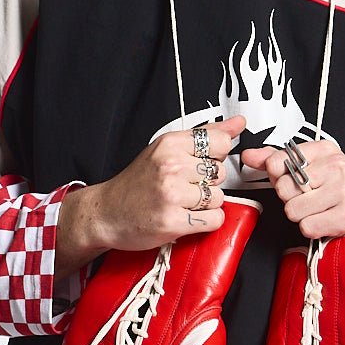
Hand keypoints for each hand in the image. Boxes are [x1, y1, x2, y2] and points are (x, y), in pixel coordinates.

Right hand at [56, 116, 245, 279]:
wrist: (106, 212)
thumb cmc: (137, 182)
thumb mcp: (167, 149)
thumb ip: (206, 135)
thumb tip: (238, 122)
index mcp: (170, 144)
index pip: (221, 142)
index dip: (216, 157)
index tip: (200, 164)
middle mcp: (171, 166)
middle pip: (221, 173)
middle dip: (208, 183)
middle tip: (184, 187)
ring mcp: (172, 194)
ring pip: (219, 197)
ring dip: (206, 205)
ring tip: (183, 203)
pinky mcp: (174, 221)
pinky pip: (214, 219)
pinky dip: (205, 222)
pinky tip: (186, 216)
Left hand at [241, 140, 344, 249]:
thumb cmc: (340, 196)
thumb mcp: (311, 172)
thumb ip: (278, 162)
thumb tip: (249, 155)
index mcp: (325, 150)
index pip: (277, 162)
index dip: (280, 179)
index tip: (298, 183)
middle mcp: (336, 165)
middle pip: (283, 188)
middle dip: (293, 201)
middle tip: (314, 201)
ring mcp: (344, 189)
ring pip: (293, 210)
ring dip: (304, 218)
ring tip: (322, 212)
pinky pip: (307, 226)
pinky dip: (314, 230)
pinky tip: (329, 223)